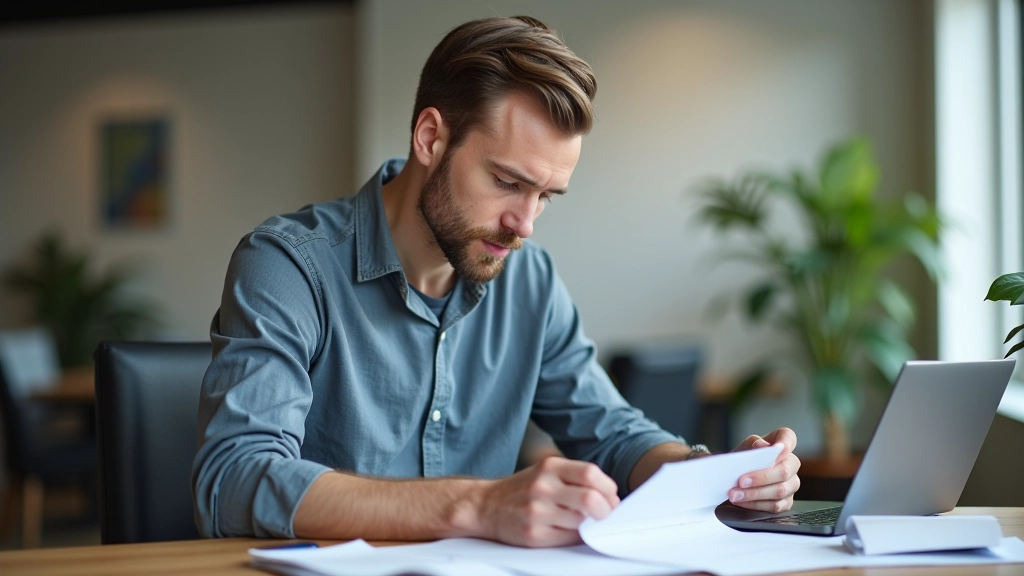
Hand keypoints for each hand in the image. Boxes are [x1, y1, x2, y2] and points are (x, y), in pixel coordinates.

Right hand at [475, 456, 619, 546]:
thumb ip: (575, 478)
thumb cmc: (523, 489)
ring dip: (591, 524)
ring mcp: (537, 511)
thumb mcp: (546, 471)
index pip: (590, 473)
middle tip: (605, 514)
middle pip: (590, 498)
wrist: (486, 506)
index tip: (611, 497)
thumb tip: (611, 497)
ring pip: (582, 522)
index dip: (607, 488)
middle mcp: (543, 486)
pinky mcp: (534, 534)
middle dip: (606, 510)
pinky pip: (569, 538)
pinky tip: (572, 530)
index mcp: (549, 466)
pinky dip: (577, 536)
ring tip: (585, 522)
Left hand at [729, 428, 800, 512]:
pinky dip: (755, 504)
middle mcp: (791, 464)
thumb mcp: (743, 449)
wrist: (734, 478)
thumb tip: (761, 445)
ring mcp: (791, 484)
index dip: (785, 443)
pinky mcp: (786, 502)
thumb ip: (752, 444)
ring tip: (735, 494)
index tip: (774, 449)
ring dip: (754, 494)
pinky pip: (775, 506)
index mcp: (781, 445)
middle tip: (741, 481)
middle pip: (784, 470)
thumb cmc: (743, 461)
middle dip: (761, 477)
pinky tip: (742, 501)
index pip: (788, 438)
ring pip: (780, 490)